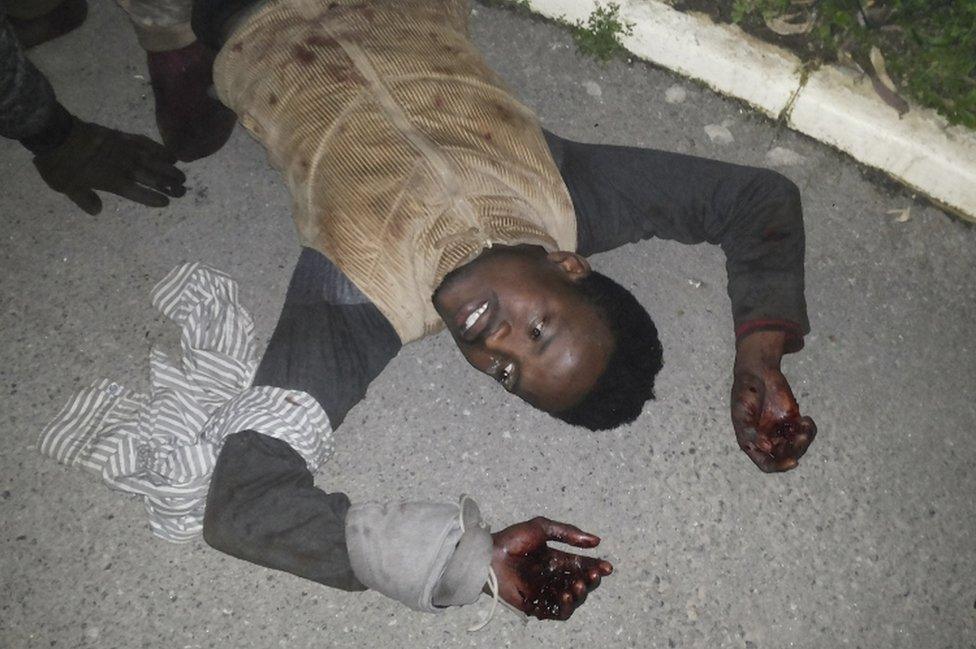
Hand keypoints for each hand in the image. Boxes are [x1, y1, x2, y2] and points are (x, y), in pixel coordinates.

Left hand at [32, 117, 185, 214]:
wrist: (55, 134)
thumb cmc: (60, 164)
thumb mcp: (67, 188)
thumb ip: (85, 200)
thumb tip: (98, 211)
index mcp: (112, 182)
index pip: (139, 193)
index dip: (153, 198)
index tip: (167, 202)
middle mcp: (124, 167)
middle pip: (151, 177)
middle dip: (169, 185)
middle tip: (183, 191)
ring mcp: (125, 150)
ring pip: (153, 161)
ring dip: (168, 169)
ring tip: (182, 175)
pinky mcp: (122, 136)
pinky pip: (144, 142)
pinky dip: (158, 148)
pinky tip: (169, 154)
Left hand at [490, 516, 612, 620]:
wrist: (489, 554)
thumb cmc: (512, 539)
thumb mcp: (542, 528)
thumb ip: (568, 533)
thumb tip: (596, 541)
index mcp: (554, 559)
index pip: (580, 566)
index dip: (595, 567)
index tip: (607, 567)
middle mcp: (551, 577)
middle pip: (579, 583)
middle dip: (590, 581)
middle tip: (593, 575)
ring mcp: (543, 592)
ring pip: (571, 600)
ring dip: (579, 595)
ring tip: (579, 586)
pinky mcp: (534, 605)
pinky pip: (555, 612)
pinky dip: (565, 607)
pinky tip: (567, 597)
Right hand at [731, 330, 816, 472]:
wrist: (757, 371)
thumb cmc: (745, 391)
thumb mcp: (742, 411)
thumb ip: (750, 431)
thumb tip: (766, 448)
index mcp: (751, 442)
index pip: (766, 464)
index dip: (779, 466)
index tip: (792, 461)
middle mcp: (767, 439)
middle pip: (785, 456)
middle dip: (795, 450)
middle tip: (801, 436)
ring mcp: (780, 430)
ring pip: (797, 447)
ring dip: (804, 440)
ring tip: (804, 424)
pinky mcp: (792, 420)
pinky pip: (805, 432)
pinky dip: (809, 429)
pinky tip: (806, 419)